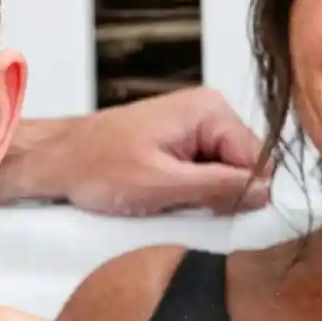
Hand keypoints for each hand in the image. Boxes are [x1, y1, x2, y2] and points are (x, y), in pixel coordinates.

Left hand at [0, 87, 273, 215]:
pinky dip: (188, 192)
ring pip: (225, 175)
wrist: (56, 161)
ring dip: (202, 195)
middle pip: (245, 167)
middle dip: (220, 194)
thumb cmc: (96, 167)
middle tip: (180, 204)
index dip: (242, 194)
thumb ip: (219, 187)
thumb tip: (266, 193)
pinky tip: (162, 194)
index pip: (259, 160)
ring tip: (165, 197)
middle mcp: (208, 112)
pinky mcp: (181, 143)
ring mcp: (194, 127)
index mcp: (210, 110)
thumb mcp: (163, 185)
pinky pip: (204, 175)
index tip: (212, 210)